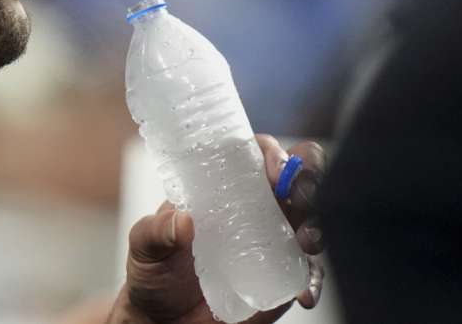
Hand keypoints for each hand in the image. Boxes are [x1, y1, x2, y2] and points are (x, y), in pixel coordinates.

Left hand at [108, 135, 325, 323]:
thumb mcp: (144, 246)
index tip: (273, 171)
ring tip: (305, 242)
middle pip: (296, 179)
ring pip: (311, 222)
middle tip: (298, 199)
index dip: (272, 153)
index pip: (256, 154)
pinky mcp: (281, 278)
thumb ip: (155, 232)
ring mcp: (272, 242)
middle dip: (308, 180)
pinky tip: (303, 293)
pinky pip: (309, 274)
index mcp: (222, 189)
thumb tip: (183, 220)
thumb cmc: (154, 271)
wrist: (163, 319)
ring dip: (317, 227)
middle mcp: (254, 209)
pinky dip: (313, 281)